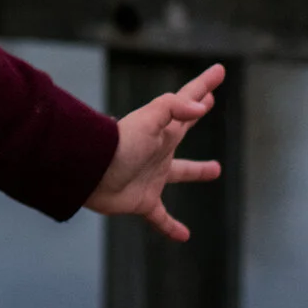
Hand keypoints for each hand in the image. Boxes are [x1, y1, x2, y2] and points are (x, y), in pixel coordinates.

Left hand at [84, 63, 224, 240]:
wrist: (89, 174)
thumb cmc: (118, 144)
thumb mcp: (149, 119)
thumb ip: (174, 107)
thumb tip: (200, 106)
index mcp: (162, 129)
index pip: (187, 101)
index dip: (204, 86)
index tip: (218, 71)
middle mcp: (158, 150)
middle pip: (183, 128)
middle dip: (195, 114)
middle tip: (209, 103)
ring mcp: (151, 175)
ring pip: (179, 172)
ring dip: (197, 170)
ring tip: (215, 169)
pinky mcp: (143, 201)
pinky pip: (161, 217)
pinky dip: (172, 227)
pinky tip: (185, 236)